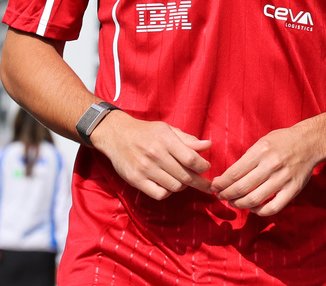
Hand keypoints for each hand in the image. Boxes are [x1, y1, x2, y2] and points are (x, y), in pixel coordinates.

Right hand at [91, 111, 211, 199]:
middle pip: (185, 176)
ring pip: (175, 186)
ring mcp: (145, 169)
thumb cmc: (146, 132)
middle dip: (200, 182)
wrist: (117, 135)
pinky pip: (160, 194)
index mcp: (166, 140)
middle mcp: (156, 155)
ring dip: (183, 186)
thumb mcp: (168, 130)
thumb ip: (188, 140)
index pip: (191, 159)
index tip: (207, 168)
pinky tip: (168, 185)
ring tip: (184, 180)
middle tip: (206, 183)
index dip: (203, 166)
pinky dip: (168, 192)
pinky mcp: (136, 180)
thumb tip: (208, 145)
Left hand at [209, 126, 318, 216]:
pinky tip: (253, 208)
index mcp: (261, 151)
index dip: (221, 183)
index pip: (234, 172)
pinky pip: (273, 207)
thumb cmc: (283, 141)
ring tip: (233, 202)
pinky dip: (260, 211)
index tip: (214, 186)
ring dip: (239, 204)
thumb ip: (248, 158)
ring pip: (254, 199)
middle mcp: (271, 165)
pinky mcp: (293, 189)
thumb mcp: (262, 142)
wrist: (310, 142)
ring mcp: (283, 179)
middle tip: (220, 196)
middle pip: (241, 187)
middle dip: (226, 194)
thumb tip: (228, 176)